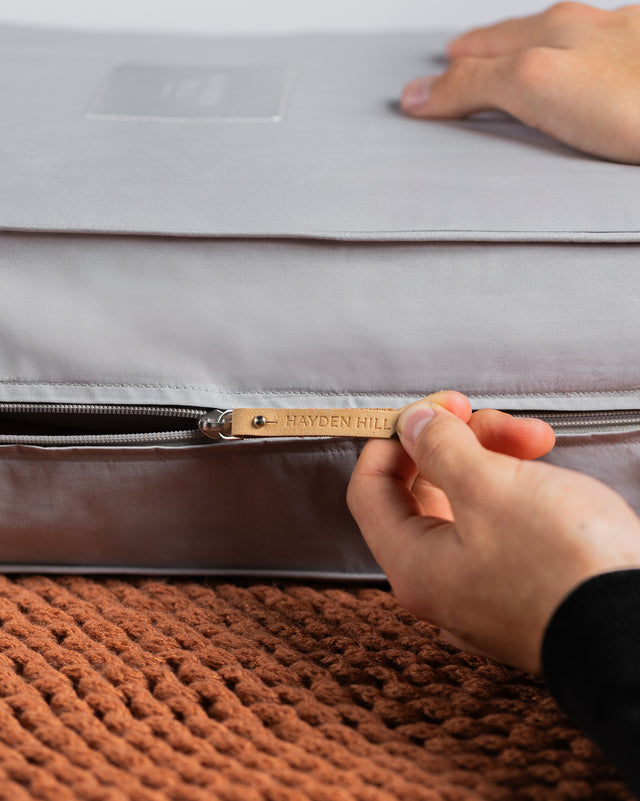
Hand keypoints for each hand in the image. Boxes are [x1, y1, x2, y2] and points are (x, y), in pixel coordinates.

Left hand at [347, 391, 639, 673]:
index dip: (393, 441)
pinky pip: (501, 523)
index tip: (428, 411)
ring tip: (537, 439)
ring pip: (468, 501)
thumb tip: (409, 425)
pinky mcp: (521, 583)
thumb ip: (439, 449)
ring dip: (495, 457)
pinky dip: (516, 489)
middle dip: (458, 443)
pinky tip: (544, 467)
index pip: (370, 490)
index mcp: (415, 566)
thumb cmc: (565, 567)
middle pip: (424, 490)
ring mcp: (482, 586)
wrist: (639, 632)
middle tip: (489, 419)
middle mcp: (441, 582)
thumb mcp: (491, 489)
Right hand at [400, 2, 639, 163]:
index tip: (424, 91)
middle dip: (489, 50)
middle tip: (460, 62)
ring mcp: (628, 49)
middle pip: (526, 37)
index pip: (484, 47)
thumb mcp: (536, 84)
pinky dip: (578, 77)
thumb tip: (418, 93)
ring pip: (569, 47)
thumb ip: (476, 84)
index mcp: (557, 30)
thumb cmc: (634, 102)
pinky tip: (589, 87)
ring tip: (518, 73)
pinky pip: (602, 71)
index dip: (451, 69)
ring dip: (537, 59)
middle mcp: (594, 30)